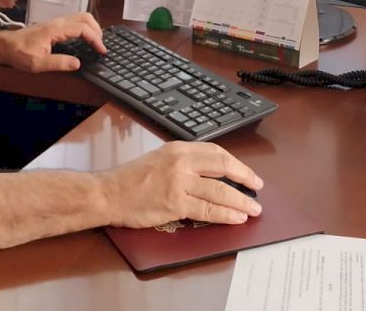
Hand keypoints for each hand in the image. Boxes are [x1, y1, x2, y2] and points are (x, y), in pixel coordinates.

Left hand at [0, 13, 105, 71]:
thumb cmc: (19, 54)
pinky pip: (74, 21)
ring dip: (92, 27)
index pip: (82, 28)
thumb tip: (78, 63)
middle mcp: (57, 22)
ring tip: (96, 42)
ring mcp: (56, 22)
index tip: (102, 50)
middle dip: (97, 29)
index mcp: (55, 29)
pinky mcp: (54, 25)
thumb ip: (59, 63)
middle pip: (85, 17)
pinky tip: (85, 39)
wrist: (4, 46)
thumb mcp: (38, 63)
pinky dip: (85, 28)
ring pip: (80, 17)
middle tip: (101, 45)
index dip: (95, 38)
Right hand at [99, 141, 262, 227]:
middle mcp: (181, 162)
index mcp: (178, 148)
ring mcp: (179, 182)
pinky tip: (237, 217)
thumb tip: (209, 173)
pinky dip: (226, 214)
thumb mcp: (159, 159)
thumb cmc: (130, 179)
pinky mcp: (175, 203)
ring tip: (254, 208)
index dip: (236, 163)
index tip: (246, 173)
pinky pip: (208, 209)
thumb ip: (182, 162)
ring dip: (241, 201)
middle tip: (257, 187)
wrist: (108, 193)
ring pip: (220, 191)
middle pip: (223, 167)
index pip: (215, 152)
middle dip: (245, 178)